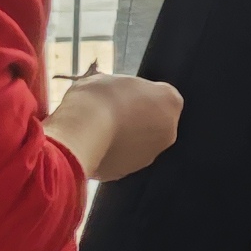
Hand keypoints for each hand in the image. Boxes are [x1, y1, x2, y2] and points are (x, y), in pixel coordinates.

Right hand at [50, 73, 183, 183]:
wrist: (80, 134)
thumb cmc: (96, 100)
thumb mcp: (107, 79)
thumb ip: (119, 87)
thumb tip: (107, 90)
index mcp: (170, 101)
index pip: (159, 94)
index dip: (137, 93)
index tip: (119, 93)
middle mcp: (168, 131)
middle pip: (151, 121)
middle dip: (133, 118)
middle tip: (107, 112)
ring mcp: (149, 155)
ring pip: (136, 143)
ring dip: (121, 138)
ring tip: (95, 130)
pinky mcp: (126, 172)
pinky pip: (118, 159)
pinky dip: (107, 154)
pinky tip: (90, 145)